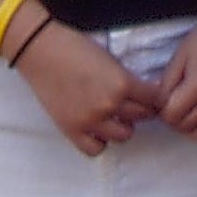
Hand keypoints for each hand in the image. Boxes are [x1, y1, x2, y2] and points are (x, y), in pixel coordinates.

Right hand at [13, 16, 164, 156]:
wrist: (41, 51)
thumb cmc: (75, 47)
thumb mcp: (110, 59)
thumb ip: (128, 79)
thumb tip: (151, 92)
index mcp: (122, 83)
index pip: (154, 99)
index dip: (155, 96)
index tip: (152, 95)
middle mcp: (109, 105)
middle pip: (142, 117)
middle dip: (141, 109)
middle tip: (134, 103)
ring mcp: (90, 121)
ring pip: (124, 135)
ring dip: (123, 125)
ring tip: (115, 115)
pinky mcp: (72, 130)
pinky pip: (96, 149)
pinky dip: (100, 140)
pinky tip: (97, 128)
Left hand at [155, 9, 196, 143]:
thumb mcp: (180, 57)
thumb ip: (166, 84)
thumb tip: (157, 106)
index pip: (171, 115)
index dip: (162, 111)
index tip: (164, 101)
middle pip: (186, 126)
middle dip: (174, 120)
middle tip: (174, 107)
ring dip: (191, 130)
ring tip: (188, 115)